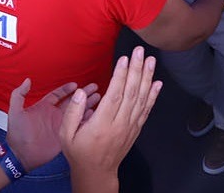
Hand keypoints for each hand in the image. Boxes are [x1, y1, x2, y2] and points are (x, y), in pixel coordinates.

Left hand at [7, 79, 99, 170]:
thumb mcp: (15, 112)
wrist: (21, 154)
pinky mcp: (65, 135)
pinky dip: (86, 120)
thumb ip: (19, 95)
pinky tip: (95, 115)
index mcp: (44, 107)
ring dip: (87, 104)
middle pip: (72, 101)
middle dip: (83, 94)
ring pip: (77, 111)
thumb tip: (27, 80)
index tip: (76, 85)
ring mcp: (60, 125)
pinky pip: (78, 126)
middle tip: (94, 87)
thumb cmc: (16, 134)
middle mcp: (54, 114)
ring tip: (98, 98)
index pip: (58, 94)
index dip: (67, 89)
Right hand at [60, 47, 160, 187]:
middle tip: (140, 51)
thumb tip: (80, 92)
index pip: (114, 95)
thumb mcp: (66, 134)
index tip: (124, 59)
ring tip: (151, 61)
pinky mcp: (135, 129)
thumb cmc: (79, 152)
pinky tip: (157, 83)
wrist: (97, 172)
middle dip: (136, 70)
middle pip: (131, 93)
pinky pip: (146, 110)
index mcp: (101, 124)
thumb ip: (73, 112)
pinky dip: (153, 96)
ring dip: (147, 78)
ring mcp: (130, 127)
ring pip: (141, 99)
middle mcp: (119, 124)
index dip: (121, 76)